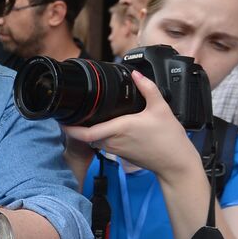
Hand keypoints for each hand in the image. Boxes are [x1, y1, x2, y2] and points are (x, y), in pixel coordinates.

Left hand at [60, 71, 201, 180]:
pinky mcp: (121, 155)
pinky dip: (99, 136)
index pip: (86, 133)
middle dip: (76, 127)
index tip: (62, 120)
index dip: (71, 128)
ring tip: (84, 119)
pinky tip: (104, 127)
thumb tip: (136, 74)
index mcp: (119, 129)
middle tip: (71, 114)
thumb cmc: (169, 139)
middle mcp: (114, 141)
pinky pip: (104, 145)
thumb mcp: (161, 108)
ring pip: (94, 140)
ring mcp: (116, 149)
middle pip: (86, 136)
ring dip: (87, 132)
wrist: (176, 164)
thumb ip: (147, 88)